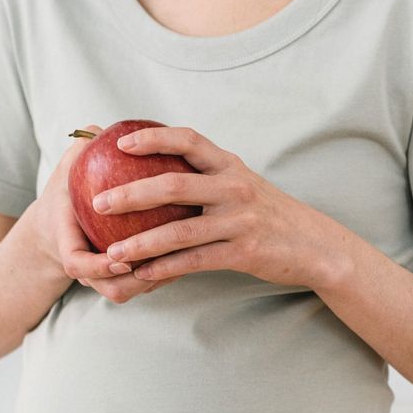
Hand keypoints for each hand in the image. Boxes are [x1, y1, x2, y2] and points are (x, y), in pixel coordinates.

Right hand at [31, 125, 171, 302]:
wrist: (60, 224)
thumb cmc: (68, 191)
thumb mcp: (67, 169)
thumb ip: (80, 149)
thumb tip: (98, 128)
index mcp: (67, 243)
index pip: (76, 264)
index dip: (98, 266)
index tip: (121, 258)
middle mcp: (87, 268)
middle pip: (112, 289)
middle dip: (137, 281)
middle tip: (165, 259)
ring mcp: (104, 279)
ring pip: (131, 291)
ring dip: (157, 279)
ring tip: (185, 256)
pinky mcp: (121, 281)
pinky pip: (144, 285)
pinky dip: (163, 275)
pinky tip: (191, 252)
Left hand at [93, 126, 346, 289]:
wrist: (314, 245)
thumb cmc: (269, 215)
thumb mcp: (242, 185)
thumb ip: (207, 178)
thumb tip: (156, 174)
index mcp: (230, 166)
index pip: (188, 140)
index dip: (153, 138)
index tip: (120, 143)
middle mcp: (233, 188)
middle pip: (173, 184)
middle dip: (131, 192)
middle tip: (98, 202)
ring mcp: (239, 220)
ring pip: (179, 230)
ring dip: (141, 243)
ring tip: (112, 252)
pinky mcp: (243, 251)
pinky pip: (194, 260)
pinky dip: (165, 268)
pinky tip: (142, 274)